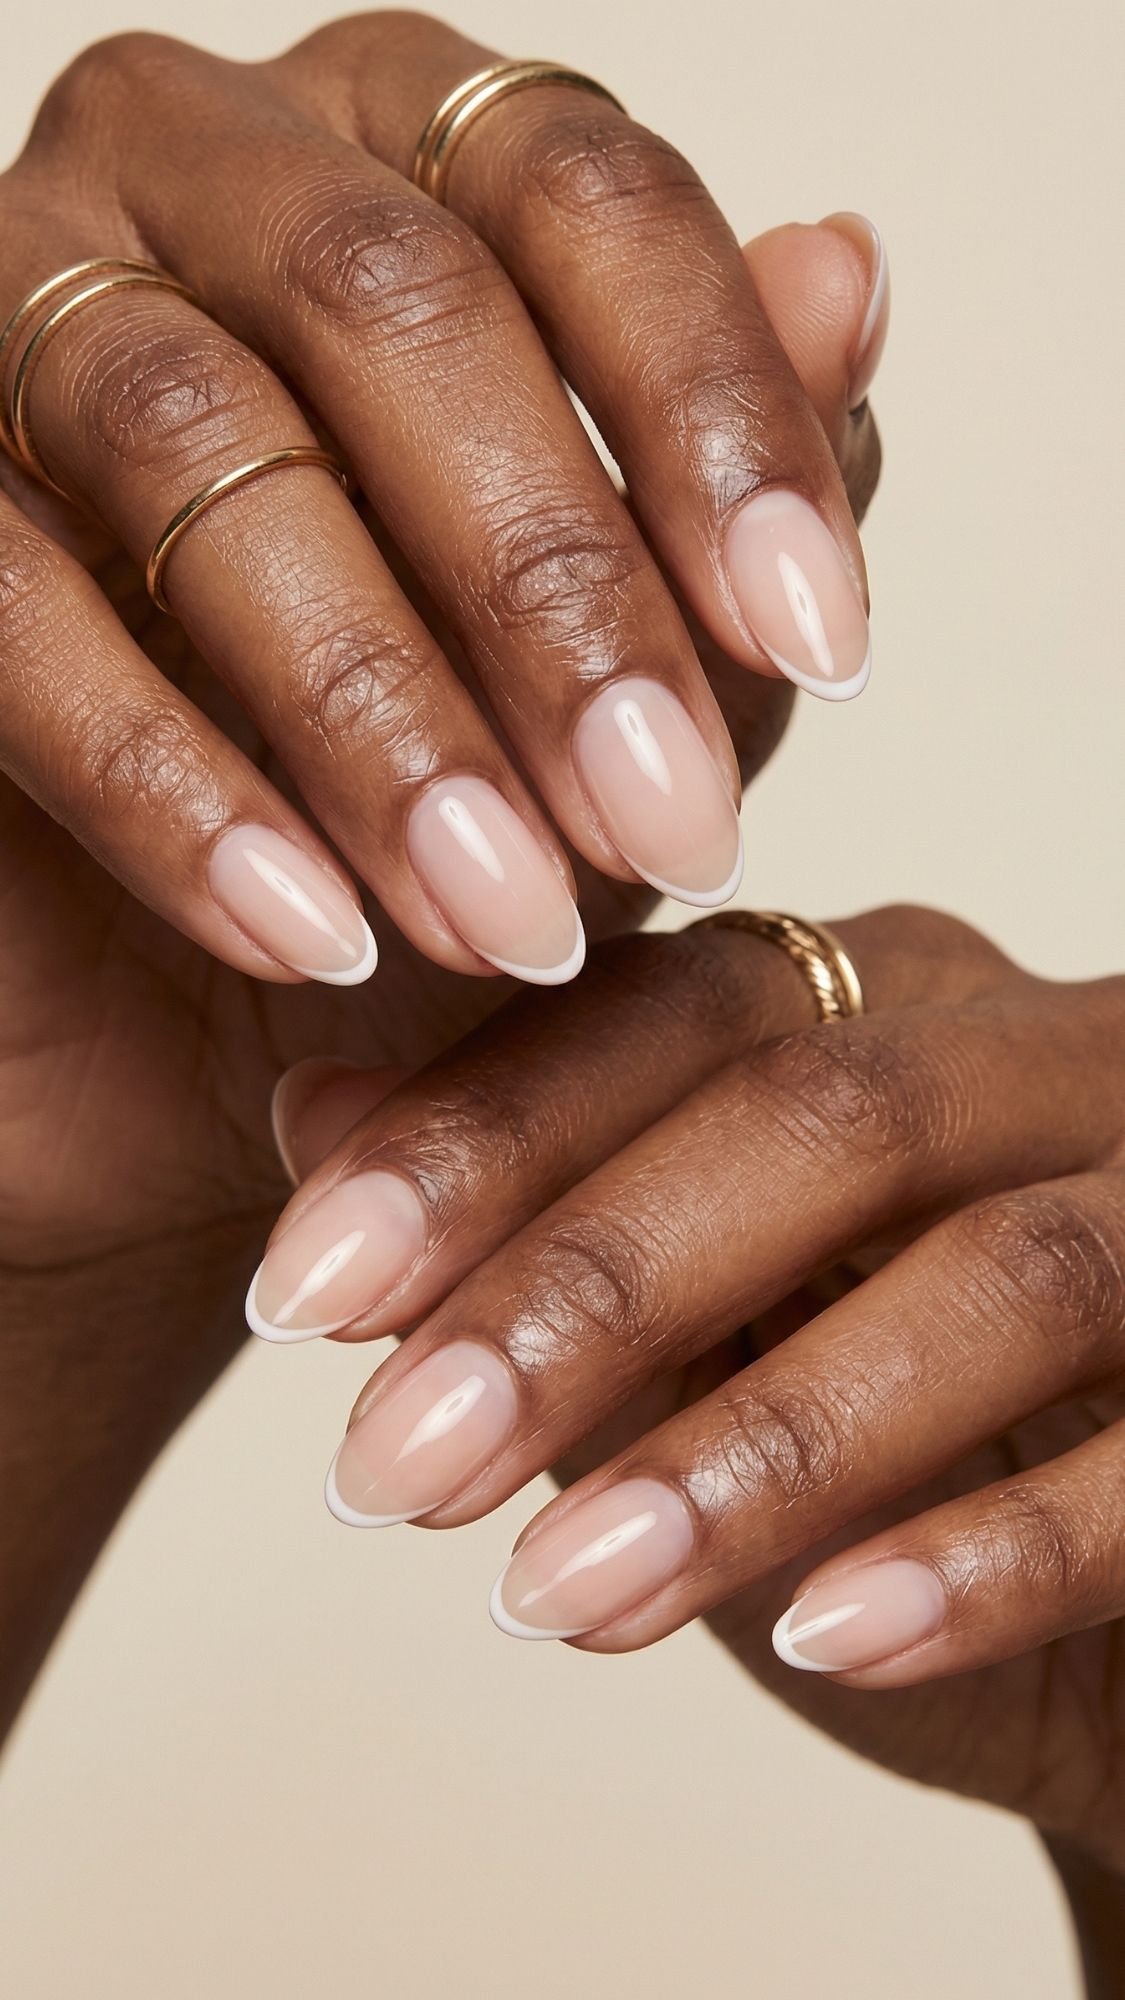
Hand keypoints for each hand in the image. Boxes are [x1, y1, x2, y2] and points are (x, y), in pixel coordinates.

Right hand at [0, 207, 874, 1736]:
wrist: (203, 981)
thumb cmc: (439, 781)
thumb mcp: (632, 649)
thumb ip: (728, 470)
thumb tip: (848, 270)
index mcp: (406, 163)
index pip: (586, 196)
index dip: (717, 419)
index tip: (824, 650)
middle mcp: (200, 176)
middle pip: (389, 301)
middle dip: (552, 590)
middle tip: (667, 829)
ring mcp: (19, 312)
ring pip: (197, 440)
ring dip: (377, 709)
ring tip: (507, 920)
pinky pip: (18, 611)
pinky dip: (173, 788)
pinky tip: (309, 934)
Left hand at [266, 910, 1124, 1879]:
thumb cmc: (900, 1445)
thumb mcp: (697, 1327)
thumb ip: (543, 1221)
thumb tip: (305, 1116)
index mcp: (893, 1002)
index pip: (672, 1010)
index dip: (480, 1138)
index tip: (299, 1292)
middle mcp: (1051, 1059)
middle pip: (826, 1116)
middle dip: (591, 1287)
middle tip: (392, 1467)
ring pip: (1000, 1277)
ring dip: (764, 1447)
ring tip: (558, 1595)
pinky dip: (987, 1555)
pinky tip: (826, 1638)